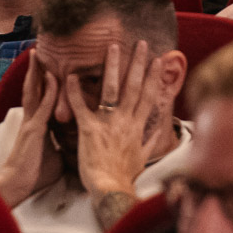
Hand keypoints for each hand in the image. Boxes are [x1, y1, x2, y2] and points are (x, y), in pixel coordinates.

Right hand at [0, 52, 62, 208]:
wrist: (17, 185)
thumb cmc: (35, 174)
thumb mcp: (53, 155)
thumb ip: (61, 144)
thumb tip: (74, 144)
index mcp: (37, 125)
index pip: (40, 97)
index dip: (42, 82)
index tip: (46, 66)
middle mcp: (33, 120)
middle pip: (34, 89)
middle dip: (36, 70)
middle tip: (38, 50)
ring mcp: (32, 123)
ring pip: (35, 92)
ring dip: (37, 72)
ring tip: (38, 53)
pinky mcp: (34, 130)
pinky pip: (43, 107)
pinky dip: (48, 91)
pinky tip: (52, 77)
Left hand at [69, 39, 159, 204]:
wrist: (111, 189)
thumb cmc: (125, 176)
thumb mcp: (143, 158)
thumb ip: (151, 143)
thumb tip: (161, 135)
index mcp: (138, 126)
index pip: (148, 95)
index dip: (154, 75)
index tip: (157, 59)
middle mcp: (125, 120)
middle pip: (134, 86)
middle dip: (138, 62)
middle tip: (140, 43)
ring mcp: (107, 123)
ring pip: (111, 89)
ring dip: (112, 66)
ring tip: (113, 47)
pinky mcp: (89, 130)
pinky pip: (81, 106)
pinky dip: (75, 91)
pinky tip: (71, 75)